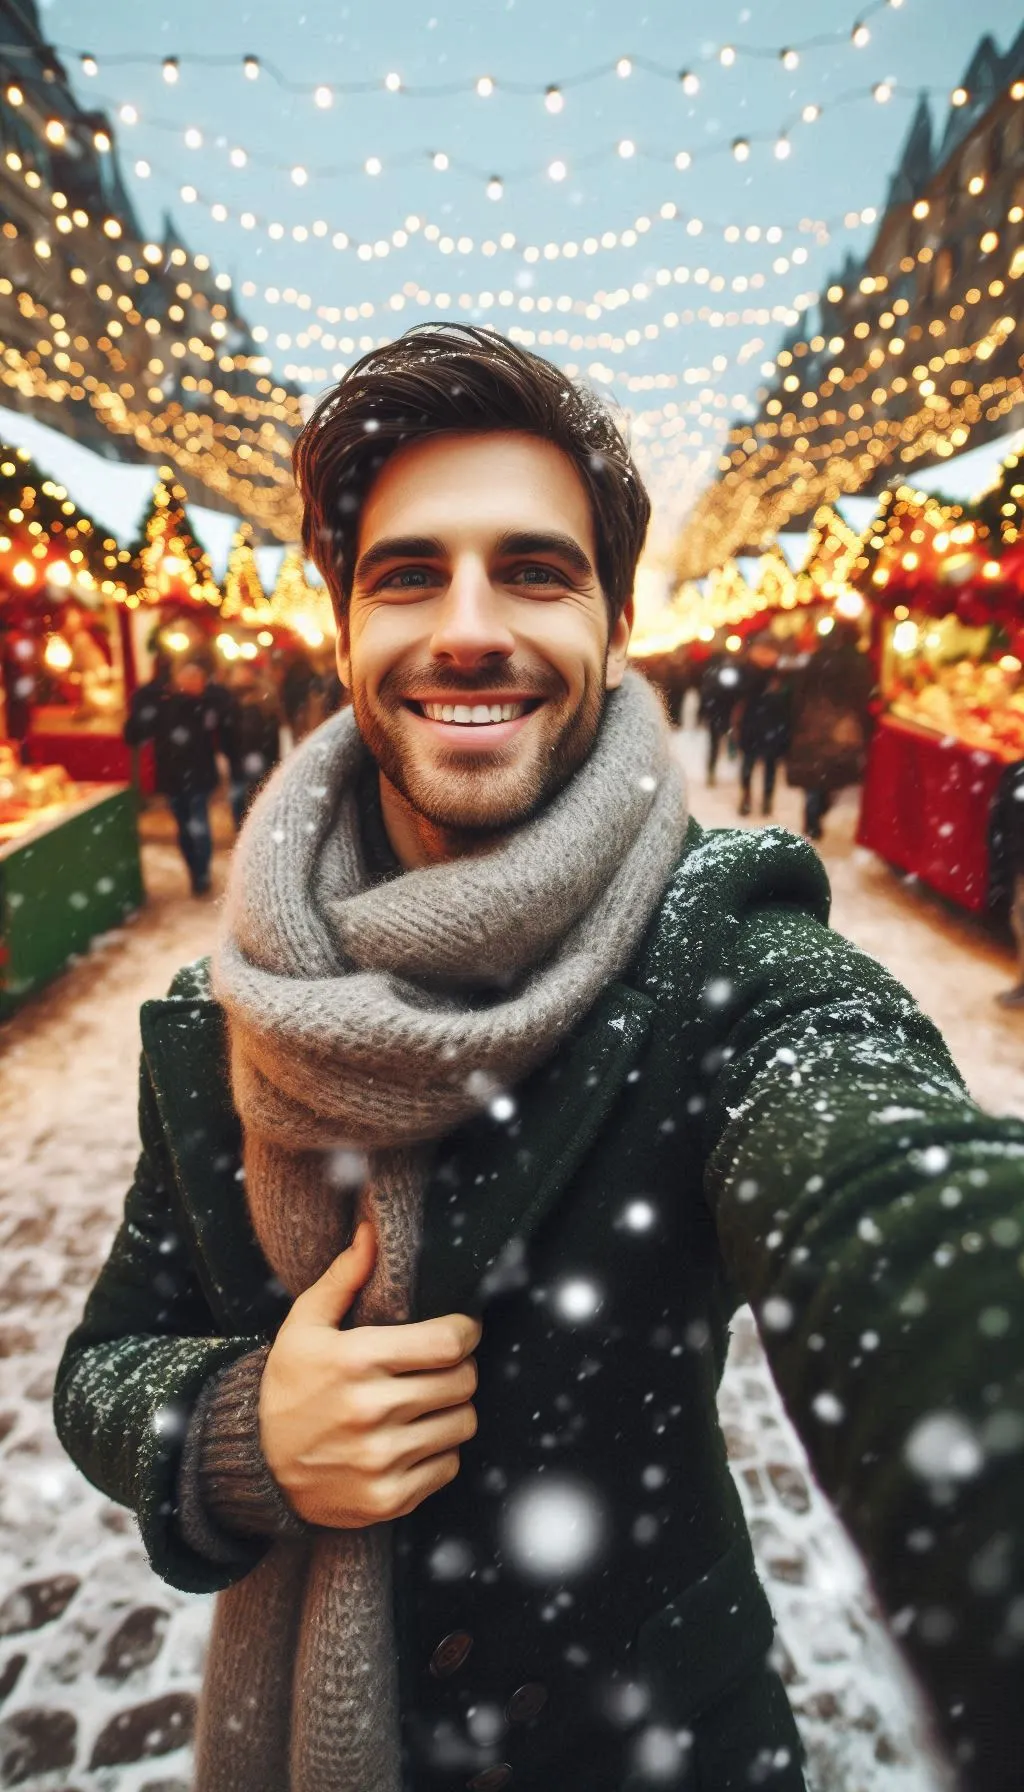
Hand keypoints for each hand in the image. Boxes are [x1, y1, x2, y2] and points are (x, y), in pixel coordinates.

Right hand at [259, 1220, 480, 1528]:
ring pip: (461, 1423)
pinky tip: (413, 1438)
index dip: (465, 1332)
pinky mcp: (388, 1498)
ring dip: (452, 1409)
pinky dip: (439, 1451)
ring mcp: (381, 1459)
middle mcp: (371, 1411)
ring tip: (428, 1402)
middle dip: (460, 1368)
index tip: (461, 1330)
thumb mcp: (304, 1325)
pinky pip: (448, 1466)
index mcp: (356, 1360)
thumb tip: (372, 1232)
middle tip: (442, 1366)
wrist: (254, 1464)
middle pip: (462, 1382)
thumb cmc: (287, 1384)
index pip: (448, 1343)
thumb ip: (344, 1277)